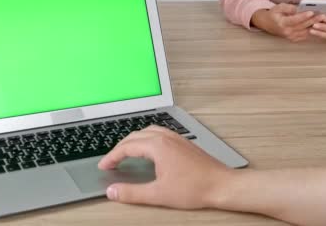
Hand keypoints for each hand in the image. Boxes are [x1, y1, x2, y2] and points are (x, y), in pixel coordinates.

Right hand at [98, 126, 232, 208]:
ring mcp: (176, 138)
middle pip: (135, 136)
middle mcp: (166, 137)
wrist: (222, 185)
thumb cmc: (195, 188)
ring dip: (133, 140)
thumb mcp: (158, 194)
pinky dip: (146, 139)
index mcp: (157, 146)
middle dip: (119, 147)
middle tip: (111, 161)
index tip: (104, 166)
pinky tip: (147, 150)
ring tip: (125, 153)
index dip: (112, 157)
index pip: (126, 147)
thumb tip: (112, 191)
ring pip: (147, 131)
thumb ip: (132, 193)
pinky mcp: (183, 142)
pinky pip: (158, 133)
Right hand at [251, 3, 324, 42]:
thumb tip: (298, 8)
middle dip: (313, 20)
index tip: (311, 12)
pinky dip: (312, 30)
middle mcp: (287, 32)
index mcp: (282, 23)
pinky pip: (305, 35)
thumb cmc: (274, 14)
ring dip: (315, 26)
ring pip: (306, 31)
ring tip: (323, 20)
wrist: (268, 24)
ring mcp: (291, 37)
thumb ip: (288, 8)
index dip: (303, 16)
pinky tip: (318, 25)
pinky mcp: (294, 39)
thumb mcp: (278, 7)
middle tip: (323, 15)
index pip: (294, 20)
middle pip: (303, 26)